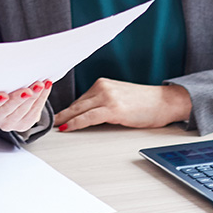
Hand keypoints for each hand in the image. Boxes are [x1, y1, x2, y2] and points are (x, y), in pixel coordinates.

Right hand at [0, 80, 50, 131]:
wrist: (4, 102)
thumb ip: (2, 81)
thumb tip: (16, 69)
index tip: (4, 95)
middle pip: (9, 108)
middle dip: (21, 98)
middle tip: (30, 89)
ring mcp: (8, 124)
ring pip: (23, 112)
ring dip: (35, 97)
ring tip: (41, 85)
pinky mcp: (22, 126)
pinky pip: (33, 114)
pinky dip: (41, 100)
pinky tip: (45, 89)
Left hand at [52, 79, 190, 131]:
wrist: (165, 102)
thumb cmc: (146, 103)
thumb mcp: (120, 97)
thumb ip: (102, 102)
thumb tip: (84, 115)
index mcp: (103, 84)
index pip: (79, 99)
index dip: (66, 110)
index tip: (55, 117)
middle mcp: (103, 87)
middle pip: (76, 104)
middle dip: (61, 114)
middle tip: (47, 123)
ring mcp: (108, 97)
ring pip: (79, 110)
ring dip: (64, 119)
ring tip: (53, 127)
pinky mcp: (113, 109)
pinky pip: (88, 117)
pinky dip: (75, 123)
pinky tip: (67, 128)